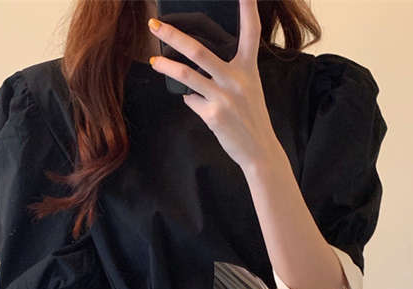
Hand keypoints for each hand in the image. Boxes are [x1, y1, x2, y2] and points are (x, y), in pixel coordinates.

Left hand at [147, 0, 281, 171]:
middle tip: (155, 24)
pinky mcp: (213, 115)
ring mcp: (224, 97)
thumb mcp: (248, 89)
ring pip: (186, 75)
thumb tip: (197, 69)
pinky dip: (190, 100)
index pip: (251, 32)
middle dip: (173, 35)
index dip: (248, 8)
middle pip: (199, 50)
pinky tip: (199, 105)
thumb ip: (228, 74)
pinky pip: (191, 101)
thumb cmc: (251, 117)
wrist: (259, 150)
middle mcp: (236, 79)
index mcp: (248, 69)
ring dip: (166, 66)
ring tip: (154, 61)